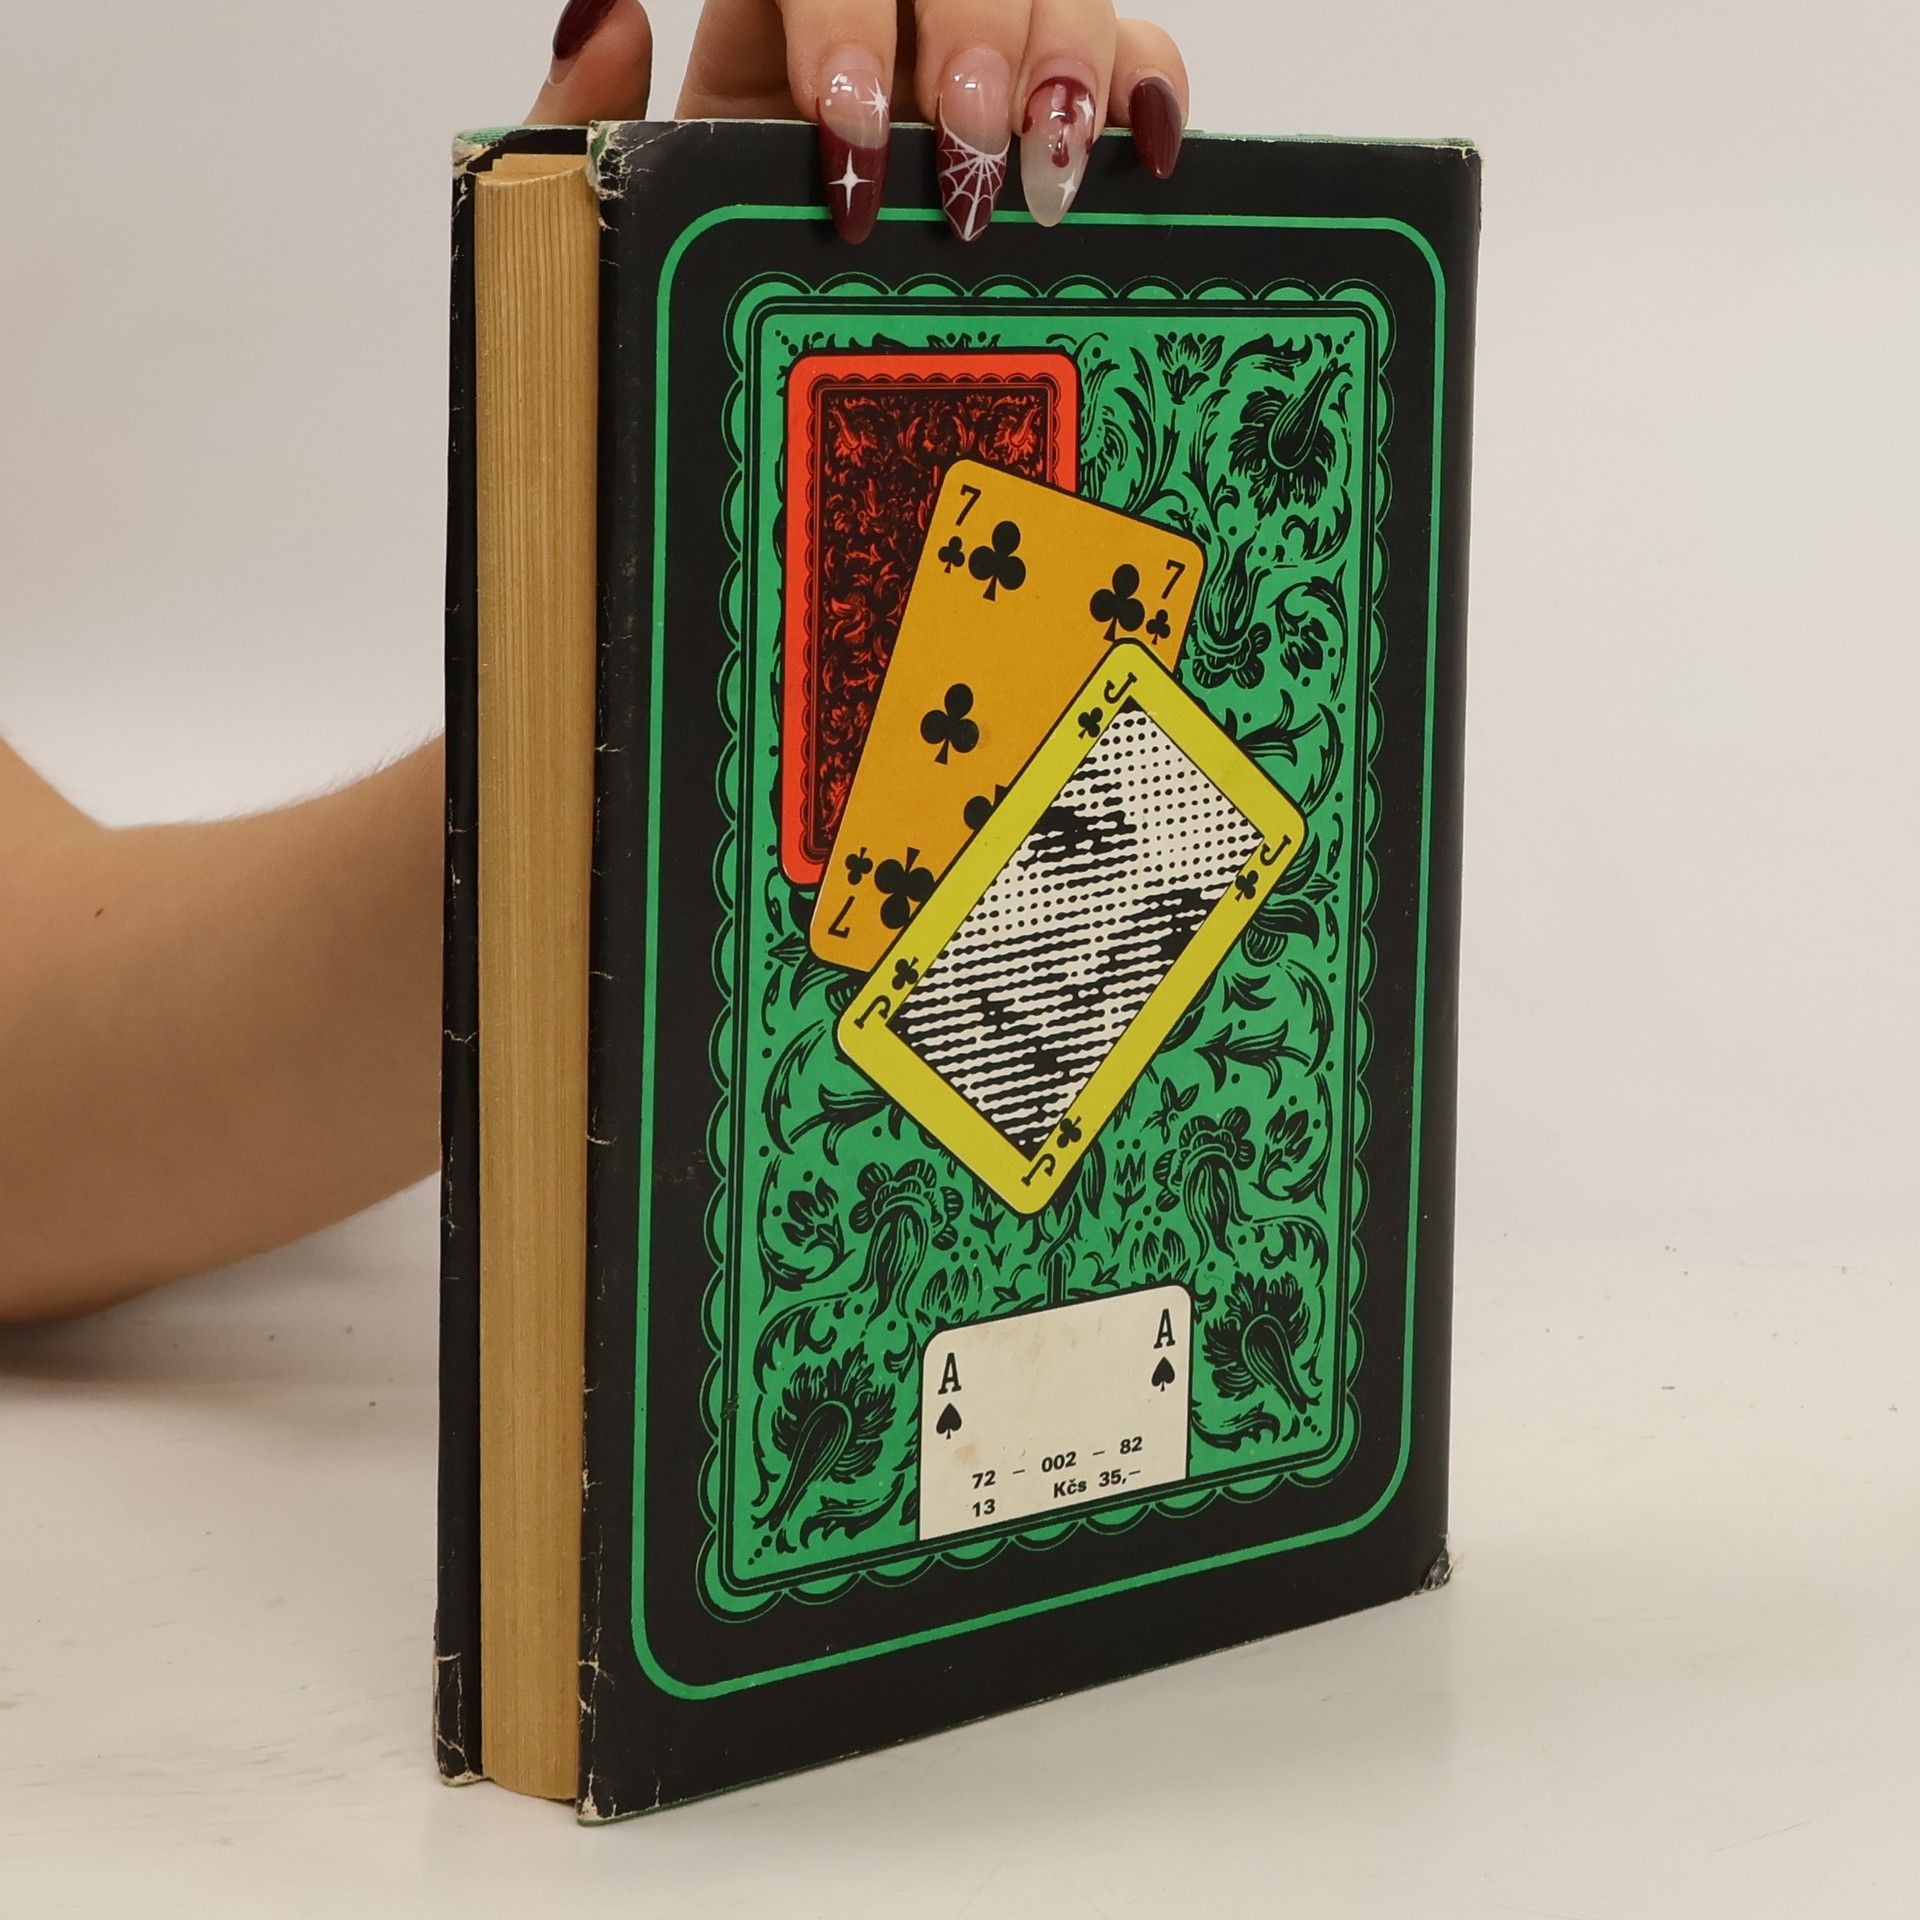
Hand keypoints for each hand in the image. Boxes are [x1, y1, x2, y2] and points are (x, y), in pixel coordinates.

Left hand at [525, 0, 1188, 242]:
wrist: (786, 343)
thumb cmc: (720, 268)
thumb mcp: (635, 211)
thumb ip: (595, 121)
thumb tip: (603, 16)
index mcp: (779, 14)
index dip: (843, 20)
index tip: (845, 132)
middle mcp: (893, 13)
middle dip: (972, 45)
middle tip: (966, 165)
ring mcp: (991, 48)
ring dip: (1067, 68)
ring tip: (1043, 176)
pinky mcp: (1063, 103)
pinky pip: (1137, 54)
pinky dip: (1150, 86)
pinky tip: (1138, 154)